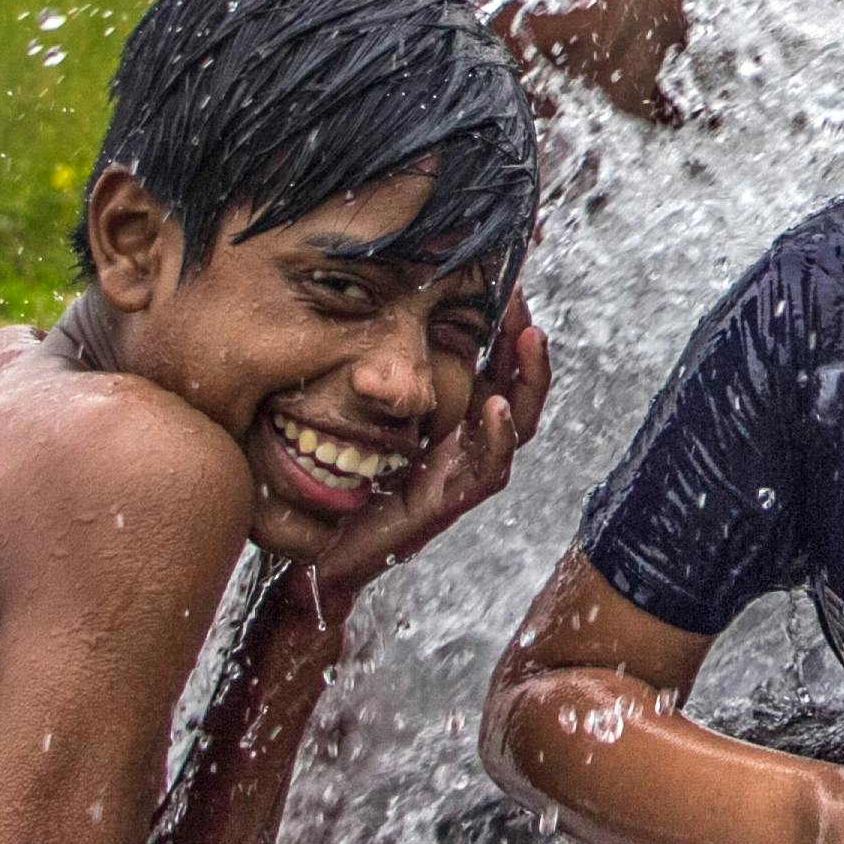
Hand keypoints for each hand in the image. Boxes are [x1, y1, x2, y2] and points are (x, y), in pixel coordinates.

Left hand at [300, 295, 554, 625]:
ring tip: (530, 338)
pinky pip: (487, 472)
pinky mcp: (443, 504)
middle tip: (525, 307)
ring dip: (527, 381)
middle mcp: (458, 446)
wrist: (313, 553)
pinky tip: (495, 407)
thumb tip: (355, 303)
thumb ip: (360, 374)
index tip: (508, 290)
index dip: (504, 332)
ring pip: (514, 426)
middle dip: (526, 348)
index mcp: (445, 422)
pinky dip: (496, 440)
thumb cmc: (327, 480)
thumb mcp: (345, 412)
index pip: (490, 371)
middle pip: (513, 391)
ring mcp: (455, 474)